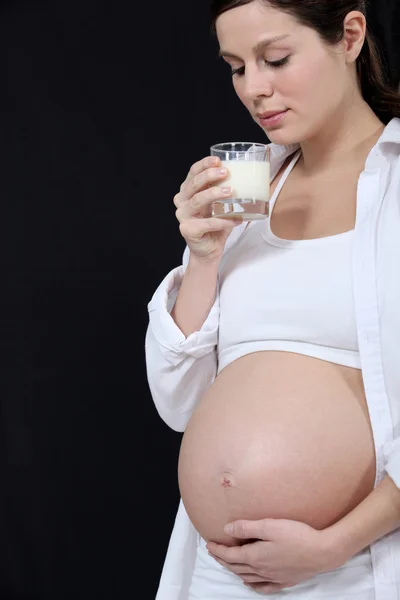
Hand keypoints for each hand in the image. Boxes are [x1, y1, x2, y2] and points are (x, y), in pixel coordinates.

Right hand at [174, 156, 240, 263]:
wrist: (209, 250)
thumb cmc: (215, 225)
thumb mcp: (220, 204)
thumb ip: (225, 191)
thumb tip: (247, 177)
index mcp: (188, 191)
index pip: (193, 173)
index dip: (204, 164)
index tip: (219, 161)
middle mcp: (182, 201)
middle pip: (194, 184)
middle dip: (209, 176)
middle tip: (226, 173)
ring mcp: (182, 216)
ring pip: (198, 200)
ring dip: (215, 194)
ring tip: (231, 191)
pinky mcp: (187, 230)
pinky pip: (208, 223)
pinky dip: (224, 221)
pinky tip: (236, 220)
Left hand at [206, 519, 343, 593]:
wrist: (322, 552)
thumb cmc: (297, 535)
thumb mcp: (269, 526)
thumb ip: (247, 527)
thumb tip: (226, 528)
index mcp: (255, 556)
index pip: (231, 555)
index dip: (218, 550)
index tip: (209, 544)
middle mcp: (261, 570)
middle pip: (236, 566)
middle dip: (222, 559)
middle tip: (213, 551)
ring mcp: (272, 577)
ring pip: (246, 577)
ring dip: (234, 570)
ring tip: (227, 563)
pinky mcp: (284, 581)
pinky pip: (262, 587)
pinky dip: (252, 585)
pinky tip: (249, 582)